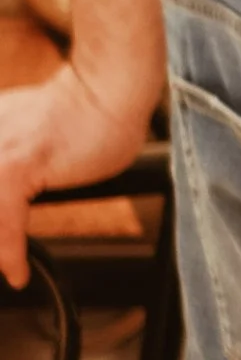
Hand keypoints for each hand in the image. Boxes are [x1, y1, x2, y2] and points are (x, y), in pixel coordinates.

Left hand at [0, 59, 160, 289]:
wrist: (110, 88)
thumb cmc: (83, 112)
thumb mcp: (27, 136)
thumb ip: (8, 159)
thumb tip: (8, 196)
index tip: (2, 245)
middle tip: (7, 258)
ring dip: (0, 246)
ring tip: (9, 269)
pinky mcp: (14, 166)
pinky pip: (4, 224)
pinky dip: (9, 253)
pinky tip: (17, 271)